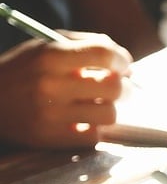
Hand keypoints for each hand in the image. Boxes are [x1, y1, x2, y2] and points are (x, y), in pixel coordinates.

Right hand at [0, 33, 132, 149]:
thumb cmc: (24, 70)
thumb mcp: (46, 46)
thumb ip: (85, 45)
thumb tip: (124, 62)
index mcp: (51, 55)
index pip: (104, 54)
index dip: (121, 60)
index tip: (123, 65)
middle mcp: (51, 84)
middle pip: (114, 88)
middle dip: (123, 87)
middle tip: (118, 87)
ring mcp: (52, 113)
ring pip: (109, 115)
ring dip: (109, 109)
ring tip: (99, 104)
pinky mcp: (52, 137)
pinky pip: (94, 136)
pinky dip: (94, 128)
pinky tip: (84, 120)